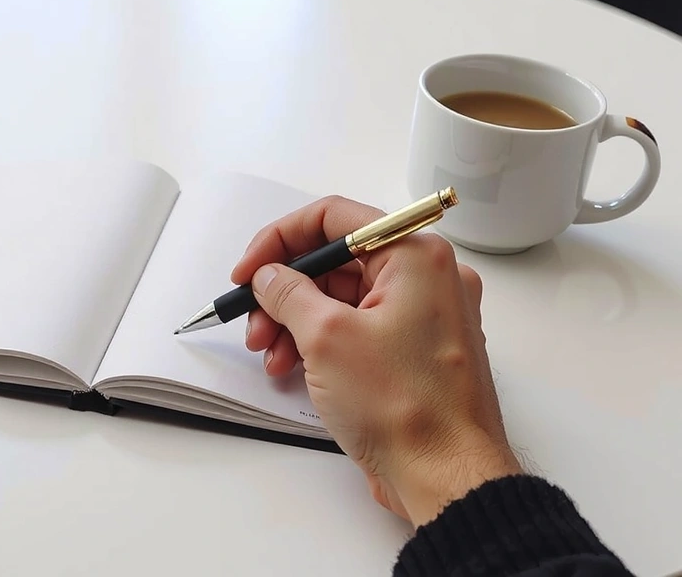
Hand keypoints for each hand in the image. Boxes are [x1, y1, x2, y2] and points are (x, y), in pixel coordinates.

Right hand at [232, 195, 521, 526]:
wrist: (447, 478)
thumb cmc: (406, 409)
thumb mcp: (327, 337)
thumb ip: (287, 292)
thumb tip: (269, 276)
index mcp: (415, 256)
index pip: (333, 218)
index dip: (279, 240)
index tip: (248, 270)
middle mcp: (425, 278)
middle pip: (335, 261)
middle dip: (283, 290)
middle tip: (253, 320)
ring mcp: (422, 316)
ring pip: (341, 298)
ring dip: (295, 321)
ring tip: (269, 354)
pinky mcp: (412, 351)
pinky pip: (356, 329)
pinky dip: (320, 342)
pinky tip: (292, 367)